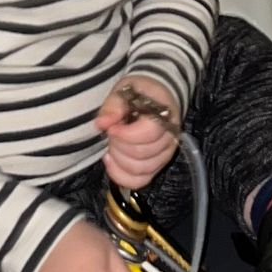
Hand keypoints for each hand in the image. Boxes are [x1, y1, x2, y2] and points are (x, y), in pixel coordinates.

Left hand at [95, 76, 181, 192]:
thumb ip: (113, 106)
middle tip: (111, 134)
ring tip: (111, 146)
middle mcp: (169, 137)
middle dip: (119, 146)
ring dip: (119, 161)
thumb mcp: (124, 90)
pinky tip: (111, 161)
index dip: (125, 135)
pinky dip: (122, 176)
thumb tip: (102, 123)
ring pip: (141, 170)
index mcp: (164, 115)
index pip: (148, 133)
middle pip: (142, 154)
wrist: (156, 96)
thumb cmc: (140, 92)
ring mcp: (165, 154)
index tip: (111, 129)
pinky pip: (141, 181)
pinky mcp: (157, 166)